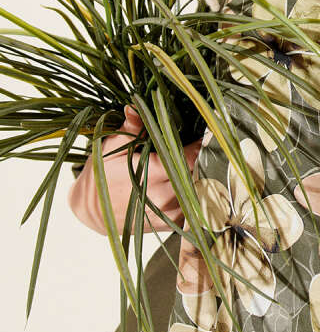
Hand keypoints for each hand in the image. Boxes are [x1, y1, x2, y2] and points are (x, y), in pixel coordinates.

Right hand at [68, 104, 202, 234]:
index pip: (187, 159)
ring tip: (208, 163)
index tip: (210, 133)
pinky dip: (199, 196)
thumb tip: (135, 106)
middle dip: (207, 161)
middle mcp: (160, 196)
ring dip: (206, 178)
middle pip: (198, 176)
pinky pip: (195, 210)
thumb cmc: (102, 174)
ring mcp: (166, 213)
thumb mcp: (111, 146)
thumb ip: (130, 127)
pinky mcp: (169, 225)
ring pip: (200, 193)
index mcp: (148, 173)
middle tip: (214, 146)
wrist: (92, 210)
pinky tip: (199, 183)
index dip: (202, 147)